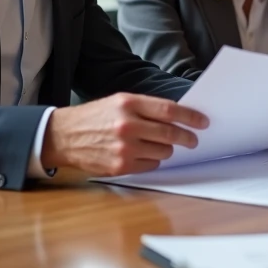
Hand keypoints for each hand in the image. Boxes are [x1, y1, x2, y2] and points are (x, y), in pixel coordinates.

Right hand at [41, 93, 208, 175]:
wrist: (64, 136)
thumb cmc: (95, 117)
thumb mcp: (118, 102)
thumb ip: (146, 108)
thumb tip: (177, 117)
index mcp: (128, 104)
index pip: (169, 111)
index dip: (190, 117)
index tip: (202, 122)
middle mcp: (127, 125)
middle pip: (170, 134)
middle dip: (186, 138)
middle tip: (192, 140)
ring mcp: (124, 148)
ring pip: (163, 152)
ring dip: (166, 150)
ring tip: (158, 145)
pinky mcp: (120, 166)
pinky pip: (150, 166)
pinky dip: (152, 161)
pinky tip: (143, 154)